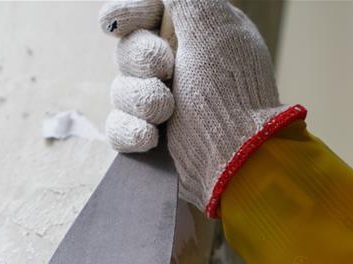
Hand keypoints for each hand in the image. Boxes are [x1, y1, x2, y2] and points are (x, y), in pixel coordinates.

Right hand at [100, 0, 303, 216]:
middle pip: (127, 50)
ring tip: (167, 112)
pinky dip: (130, 131)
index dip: (127, 14)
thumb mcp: (213, 26)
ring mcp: (162, 106)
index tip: (121, 23)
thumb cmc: (229, 90)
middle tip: (166, 70)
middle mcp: (178, 68)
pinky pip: (118, 127)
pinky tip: (151, 137)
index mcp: (195, 36)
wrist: (234, 159)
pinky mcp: (150, 139)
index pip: (145, 14)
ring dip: (140, 98)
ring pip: (121, 89)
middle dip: (140, 59)